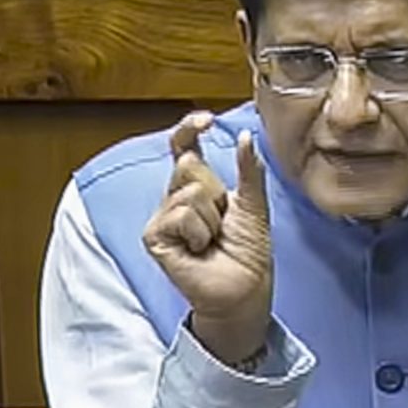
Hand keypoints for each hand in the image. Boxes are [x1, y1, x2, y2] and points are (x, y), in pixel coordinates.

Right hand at [143, 111, 272, 367]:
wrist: (244, 288)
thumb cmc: (248, 251)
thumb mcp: (253, 204)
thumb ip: (249, 170)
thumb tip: (246, 136)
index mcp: (197, 186)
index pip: (184, 147)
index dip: (189, 128)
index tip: (207, 120)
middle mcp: (175, 198)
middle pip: (189, 166)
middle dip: (216, 193)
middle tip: (222, 222)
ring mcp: (163, 217)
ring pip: (188, 192)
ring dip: (211, 219)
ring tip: (212, 241)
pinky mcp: (154, 236)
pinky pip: (180, 215)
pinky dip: (199, 232)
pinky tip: (199, 250)